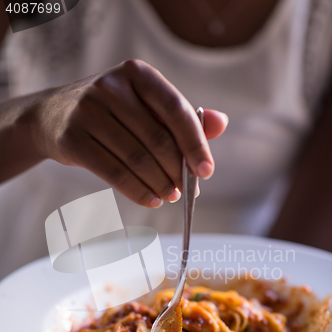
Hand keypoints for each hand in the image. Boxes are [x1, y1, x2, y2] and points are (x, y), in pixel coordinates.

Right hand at [32, 59, 227, 206]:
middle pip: (157, 139)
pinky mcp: (72, 138)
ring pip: (136, 158)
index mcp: (137, 74)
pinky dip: (137, 191)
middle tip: (187, 191)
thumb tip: (221, 124)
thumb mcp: (144, 105)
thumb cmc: (111, 113)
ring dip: (159, 184)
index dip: (195, 143)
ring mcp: (88, 111)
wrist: (53, 117)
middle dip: (177, 171)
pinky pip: (113, 172)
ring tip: (171, 197)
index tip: (206, 171)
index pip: (175, 110)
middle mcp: (111, 87)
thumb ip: (181, 116)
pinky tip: (151, 201)